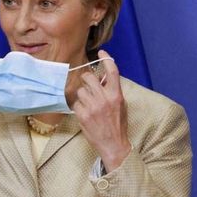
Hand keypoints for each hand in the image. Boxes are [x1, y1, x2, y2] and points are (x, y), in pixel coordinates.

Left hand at [73, 49, 131, 170]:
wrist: (113, 144)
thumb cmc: (118, 124)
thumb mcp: (120, 105)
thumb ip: (112, 91)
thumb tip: (102, 78)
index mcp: (116, 95)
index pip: (112, 72)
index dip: (106, 59)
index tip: (101, 52)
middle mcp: (104, 99)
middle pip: (88, 77)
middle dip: (86, 79)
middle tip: (88, 86)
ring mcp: (92, 107)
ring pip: (80, 90)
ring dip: (82, 95)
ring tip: (89, 105)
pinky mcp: (83, 115)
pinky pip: (76, 103)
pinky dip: (79, 107)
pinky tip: (86, 114)